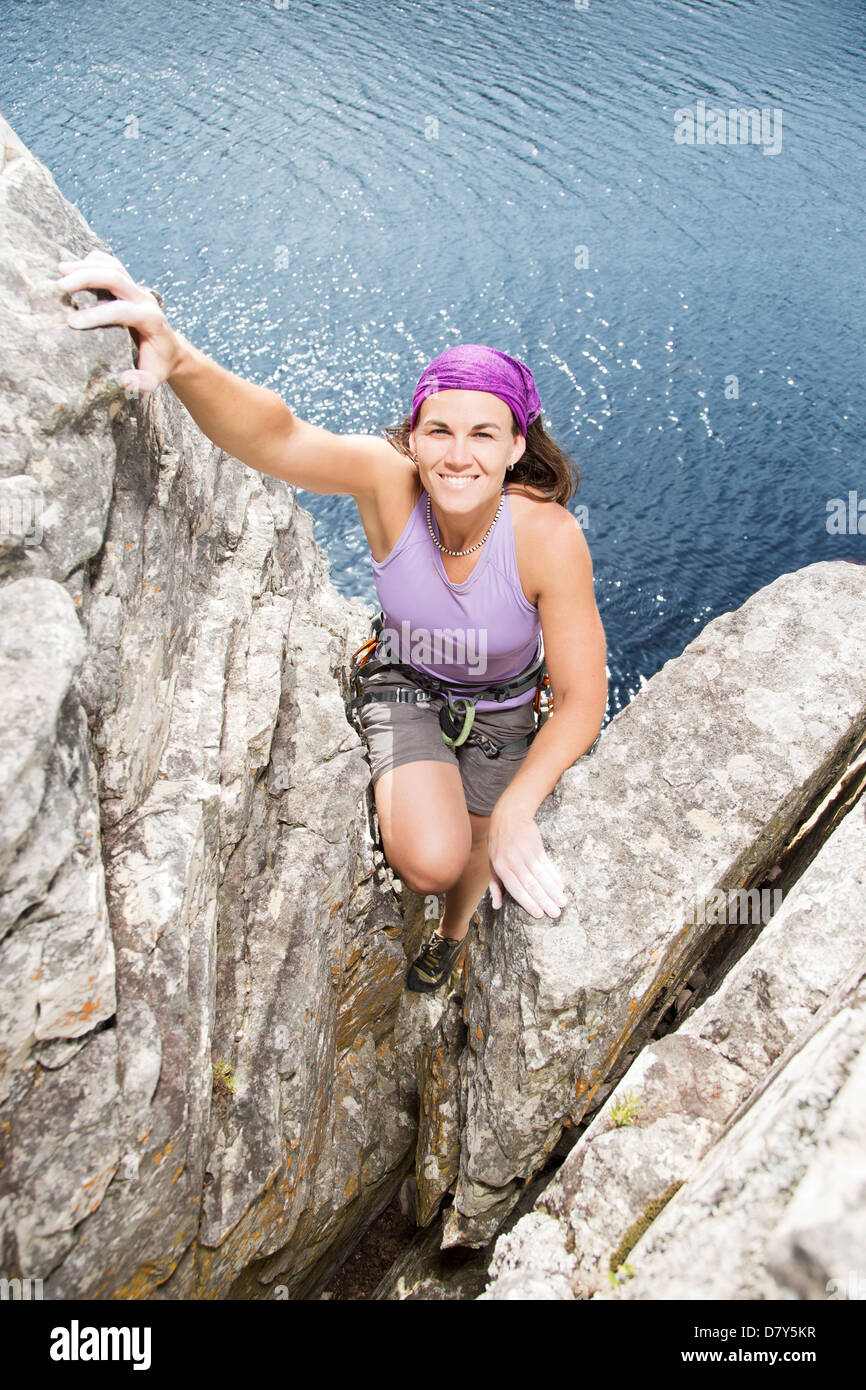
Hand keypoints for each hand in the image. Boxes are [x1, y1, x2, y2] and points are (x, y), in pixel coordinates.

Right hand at [56, 249, 180, 392]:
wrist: (169, 349)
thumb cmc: (158, 365)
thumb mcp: (154, 379)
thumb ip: (142, 382)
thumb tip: (125, 380)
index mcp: (151, 320)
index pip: (122, 310)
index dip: (97, 315)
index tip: (72, 322)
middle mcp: (145, 300)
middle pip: (116, 278)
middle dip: (87, 278)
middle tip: (61, 286)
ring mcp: (138, 289)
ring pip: (113, 267)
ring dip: (86, 266)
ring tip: (61, 270)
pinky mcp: (130, 285)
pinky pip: (113, 264)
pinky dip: (94, 261)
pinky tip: (75, 266)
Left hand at [487, 802, 567, 918]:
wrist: (509, 816)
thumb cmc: (499, 844)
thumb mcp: (492, 864)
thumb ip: (495, 886)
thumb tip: (496, 907)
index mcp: (501, 868)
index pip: (516, 889)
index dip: (528, 902)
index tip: (539, 914)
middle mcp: (513, 862)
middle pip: (531, 884)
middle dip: (544, 900)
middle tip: (556, 913)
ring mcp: (525, 854)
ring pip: (541, 876)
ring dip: (553, 890)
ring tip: (563, 903)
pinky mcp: (536, 847)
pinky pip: (547, 864)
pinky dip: (555, 875)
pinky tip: (561, 885)